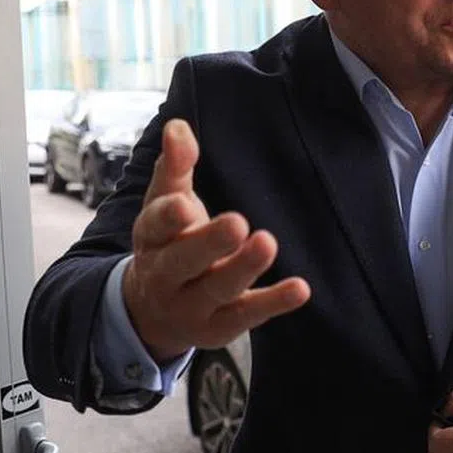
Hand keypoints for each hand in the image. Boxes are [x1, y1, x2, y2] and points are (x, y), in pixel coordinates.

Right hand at [122, 119, 310, 360]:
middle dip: (209, 243)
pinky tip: (300, 288)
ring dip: (244, 268)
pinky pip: (247, 314)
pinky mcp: (219, 327)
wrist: (153, 309)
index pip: (156, 225)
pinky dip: (274, 302)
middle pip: (184, 261)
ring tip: (267, 243)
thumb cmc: (169, 241)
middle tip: (238, 222)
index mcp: (152, 237)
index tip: (183, 205)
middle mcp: (166, 275)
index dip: (168, 216)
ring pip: (218, 288)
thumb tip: (178, 126)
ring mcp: (192, 305)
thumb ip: (176, 164)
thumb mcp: (166, 202)